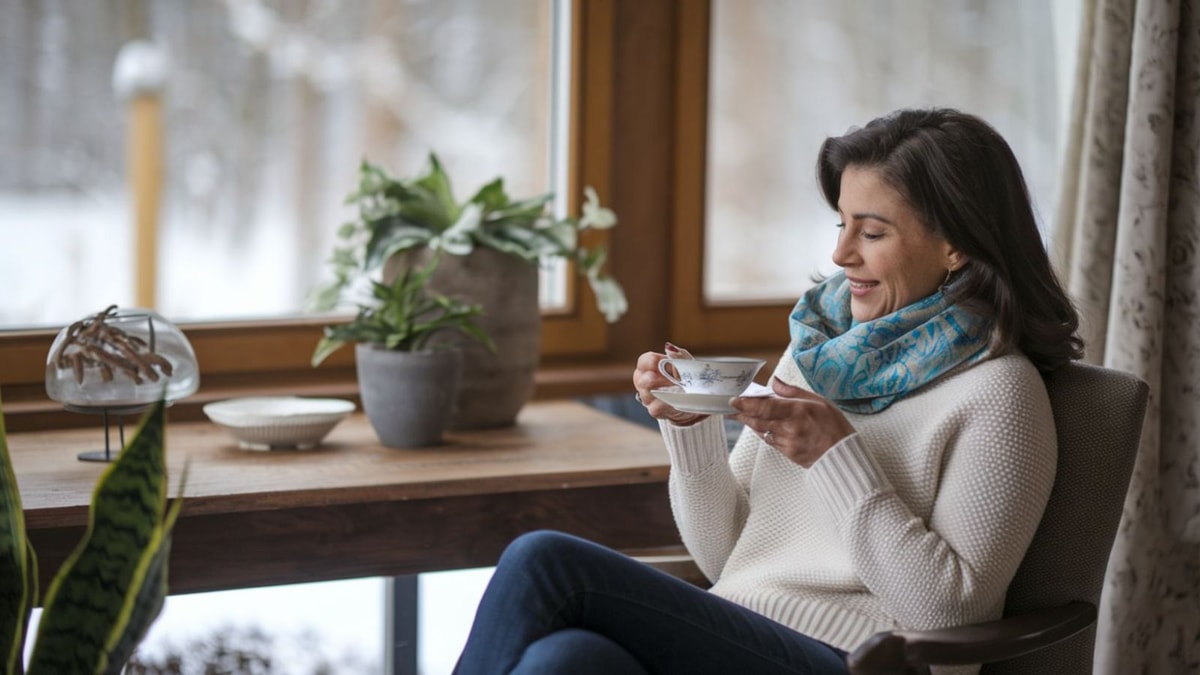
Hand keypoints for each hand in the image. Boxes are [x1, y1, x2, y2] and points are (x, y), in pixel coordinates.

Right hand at [632, 345, 708, 426]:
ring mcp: (647, 397)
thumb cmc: (685, 376)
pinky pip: (656, 407)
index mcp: (647, 368)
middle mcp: (643, 382)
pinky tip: (678, 399)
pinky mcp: (655, 410)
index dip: (654, 361)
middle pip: (643, 379)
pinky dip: (668, 403)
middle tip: (672, 378)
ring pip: (649, 394)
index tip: (666, 361)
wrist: (694, 397)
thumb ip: (677, 355)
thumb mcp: (684, 363)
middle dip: (658, 378)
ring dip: (665, 391)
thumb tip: (669, 348)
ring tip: (679, 388)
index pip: (643, 362)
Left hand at [730, 378, 856, 467]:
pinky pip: (768, 440)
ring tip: (737, 414)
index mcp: (798, 411)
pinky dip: (760, 431)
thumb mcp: (819, 401)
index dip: (746, 404)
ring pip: (760, 430)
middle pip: (758, 419)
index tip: (734, 399)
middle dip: (741, 413)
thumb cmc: (834, 426)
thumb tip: (775, 382)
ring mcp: (787, 442)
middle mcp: (790, 428)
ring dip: (748, 422)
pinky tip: (755, 425)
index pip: (765, 407)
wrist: (842, 456)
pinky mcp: (787, 453)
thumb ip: (794, 392)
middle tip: (729, 406)